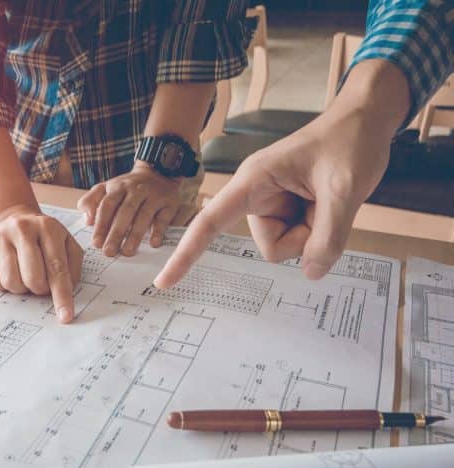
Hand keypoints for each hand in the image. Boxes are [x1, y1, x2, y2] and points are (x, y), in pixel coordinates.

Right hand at [0, 205, 83, 322]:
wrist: (14, 217)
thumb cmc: (44, 237)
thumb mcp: (66, 243)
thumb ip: (72, 267)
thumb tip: (67, 291)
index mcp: (48, 227)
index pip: (57, 268)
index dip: (62, 295)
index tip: (65, 317)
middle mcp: (22, 229)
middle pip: (32, 278)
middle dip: (39, 289)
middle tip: (41, 283)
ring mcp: (0, 237)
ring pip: (11, 282)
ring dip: (21, 288)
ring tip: (24, 275)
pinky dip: (1, 285)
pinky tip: (9, 272)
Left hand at [77, 164, 197, 256]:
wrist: (158, 172)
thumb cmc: (127, 187)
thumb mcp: (106, 188)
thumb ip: (91, 201)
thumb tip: (87, 220)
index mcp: (117, 187)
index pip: (107, 206)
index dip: (101, 225)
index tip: (96, 243)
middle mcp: (136, 190)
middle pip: (124, 212)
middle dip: (116, 233)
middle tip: (109, 251)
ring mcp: (154, 196)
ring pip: (143, 216)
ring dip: (135, 235)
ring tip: (127, 252)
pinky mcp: (169, 202)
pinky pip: (164, 217)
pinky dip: (159, 230)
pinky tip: (153, 243)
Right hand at [154, 107, 392, 287]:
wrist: (366, 122)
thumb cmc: (349, 142)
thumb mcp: (345, 189)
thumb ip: (328, 236)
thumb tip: (312, 273)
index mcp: (253, 181)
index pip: (210, 221)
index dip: (186, 253)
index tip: (163, 282)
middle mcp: (256, 193)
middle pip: (270, 245)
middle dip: (303, 237)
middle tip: (327, 204)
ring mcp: (273, 202)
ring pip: (286, 245)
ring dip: (313, 232)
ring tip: (328, 198)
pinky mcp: (288, 208)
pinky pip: (298, 239)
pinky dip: (318, 228)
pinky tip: (327, 202)